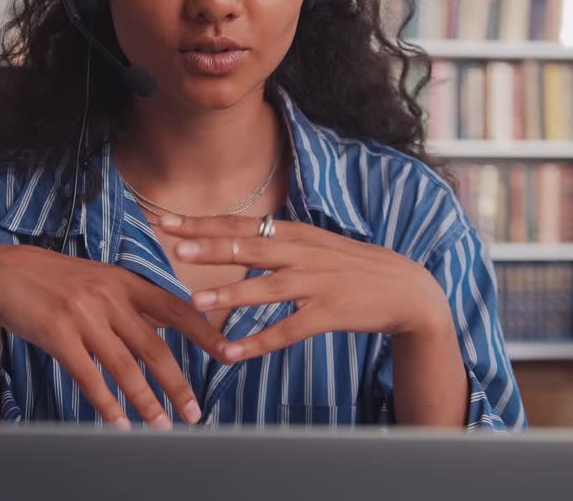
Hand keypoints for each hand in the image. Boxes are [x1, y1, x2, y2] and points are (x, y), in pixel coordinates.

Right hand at [0, 244, 228, 427]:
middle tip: (194, 412)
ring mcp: (83, 315)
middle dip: (178, 384)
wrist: (0, 273)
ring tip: (162, 425)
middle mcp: (108, 296)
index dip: (204, 332)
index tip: (228, 353)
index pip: (174, 307)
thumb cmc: (53, 280)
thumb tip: (165, 326)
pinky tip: (119, 422)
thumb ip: (129, 301)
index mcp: (124, 280)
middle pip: (154, 346)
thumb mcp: (98, 279)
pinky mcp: (58, 334)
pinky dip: (107, 403)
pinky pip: (89, 376)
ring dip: (146, 401)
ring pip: (125, 367)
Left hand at [156, 214, 451, 364]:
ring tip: (195, 302)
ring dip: (230, 296)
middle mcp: (302, 254)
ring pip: (266, 289)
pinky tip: (232, 351)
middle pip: (249, 248)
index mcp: (294, 234)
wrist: (406, 289)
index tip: (166, 219)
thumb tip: (233, 237)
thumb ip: (275, 241)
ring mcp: (316, 284)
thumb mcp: (313, 243)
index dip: (202, 223)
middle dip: (210, 247)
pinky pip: (288, 330)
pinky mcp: (329, 314)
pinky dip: (259, 342)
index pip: (240, 225)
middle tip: (173, 247)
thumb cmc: (351, 266)